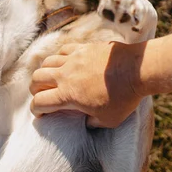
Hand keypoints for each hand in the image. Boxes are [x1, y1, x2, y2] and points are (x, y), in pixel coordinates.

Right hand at [30, 41, 144, 127]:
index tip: (40, 113)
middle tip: (41, 95)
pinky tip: (64, 62)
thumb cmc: (124, 97)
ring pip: (46, 62)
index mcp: (68, 95)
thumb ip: (93, 122)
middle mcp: (65, 75)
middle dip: (35, 89)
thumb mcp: (108, 120)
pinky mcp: (82, 48)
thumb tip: (86, 122)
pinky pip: (62, 50)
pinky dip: (58, 57)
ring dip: (44, 72)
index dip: (35, 110)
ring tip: (49, 78)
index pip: (39, 102)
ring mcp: (73, 59)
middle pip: (36, 79)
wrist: (136, 70)